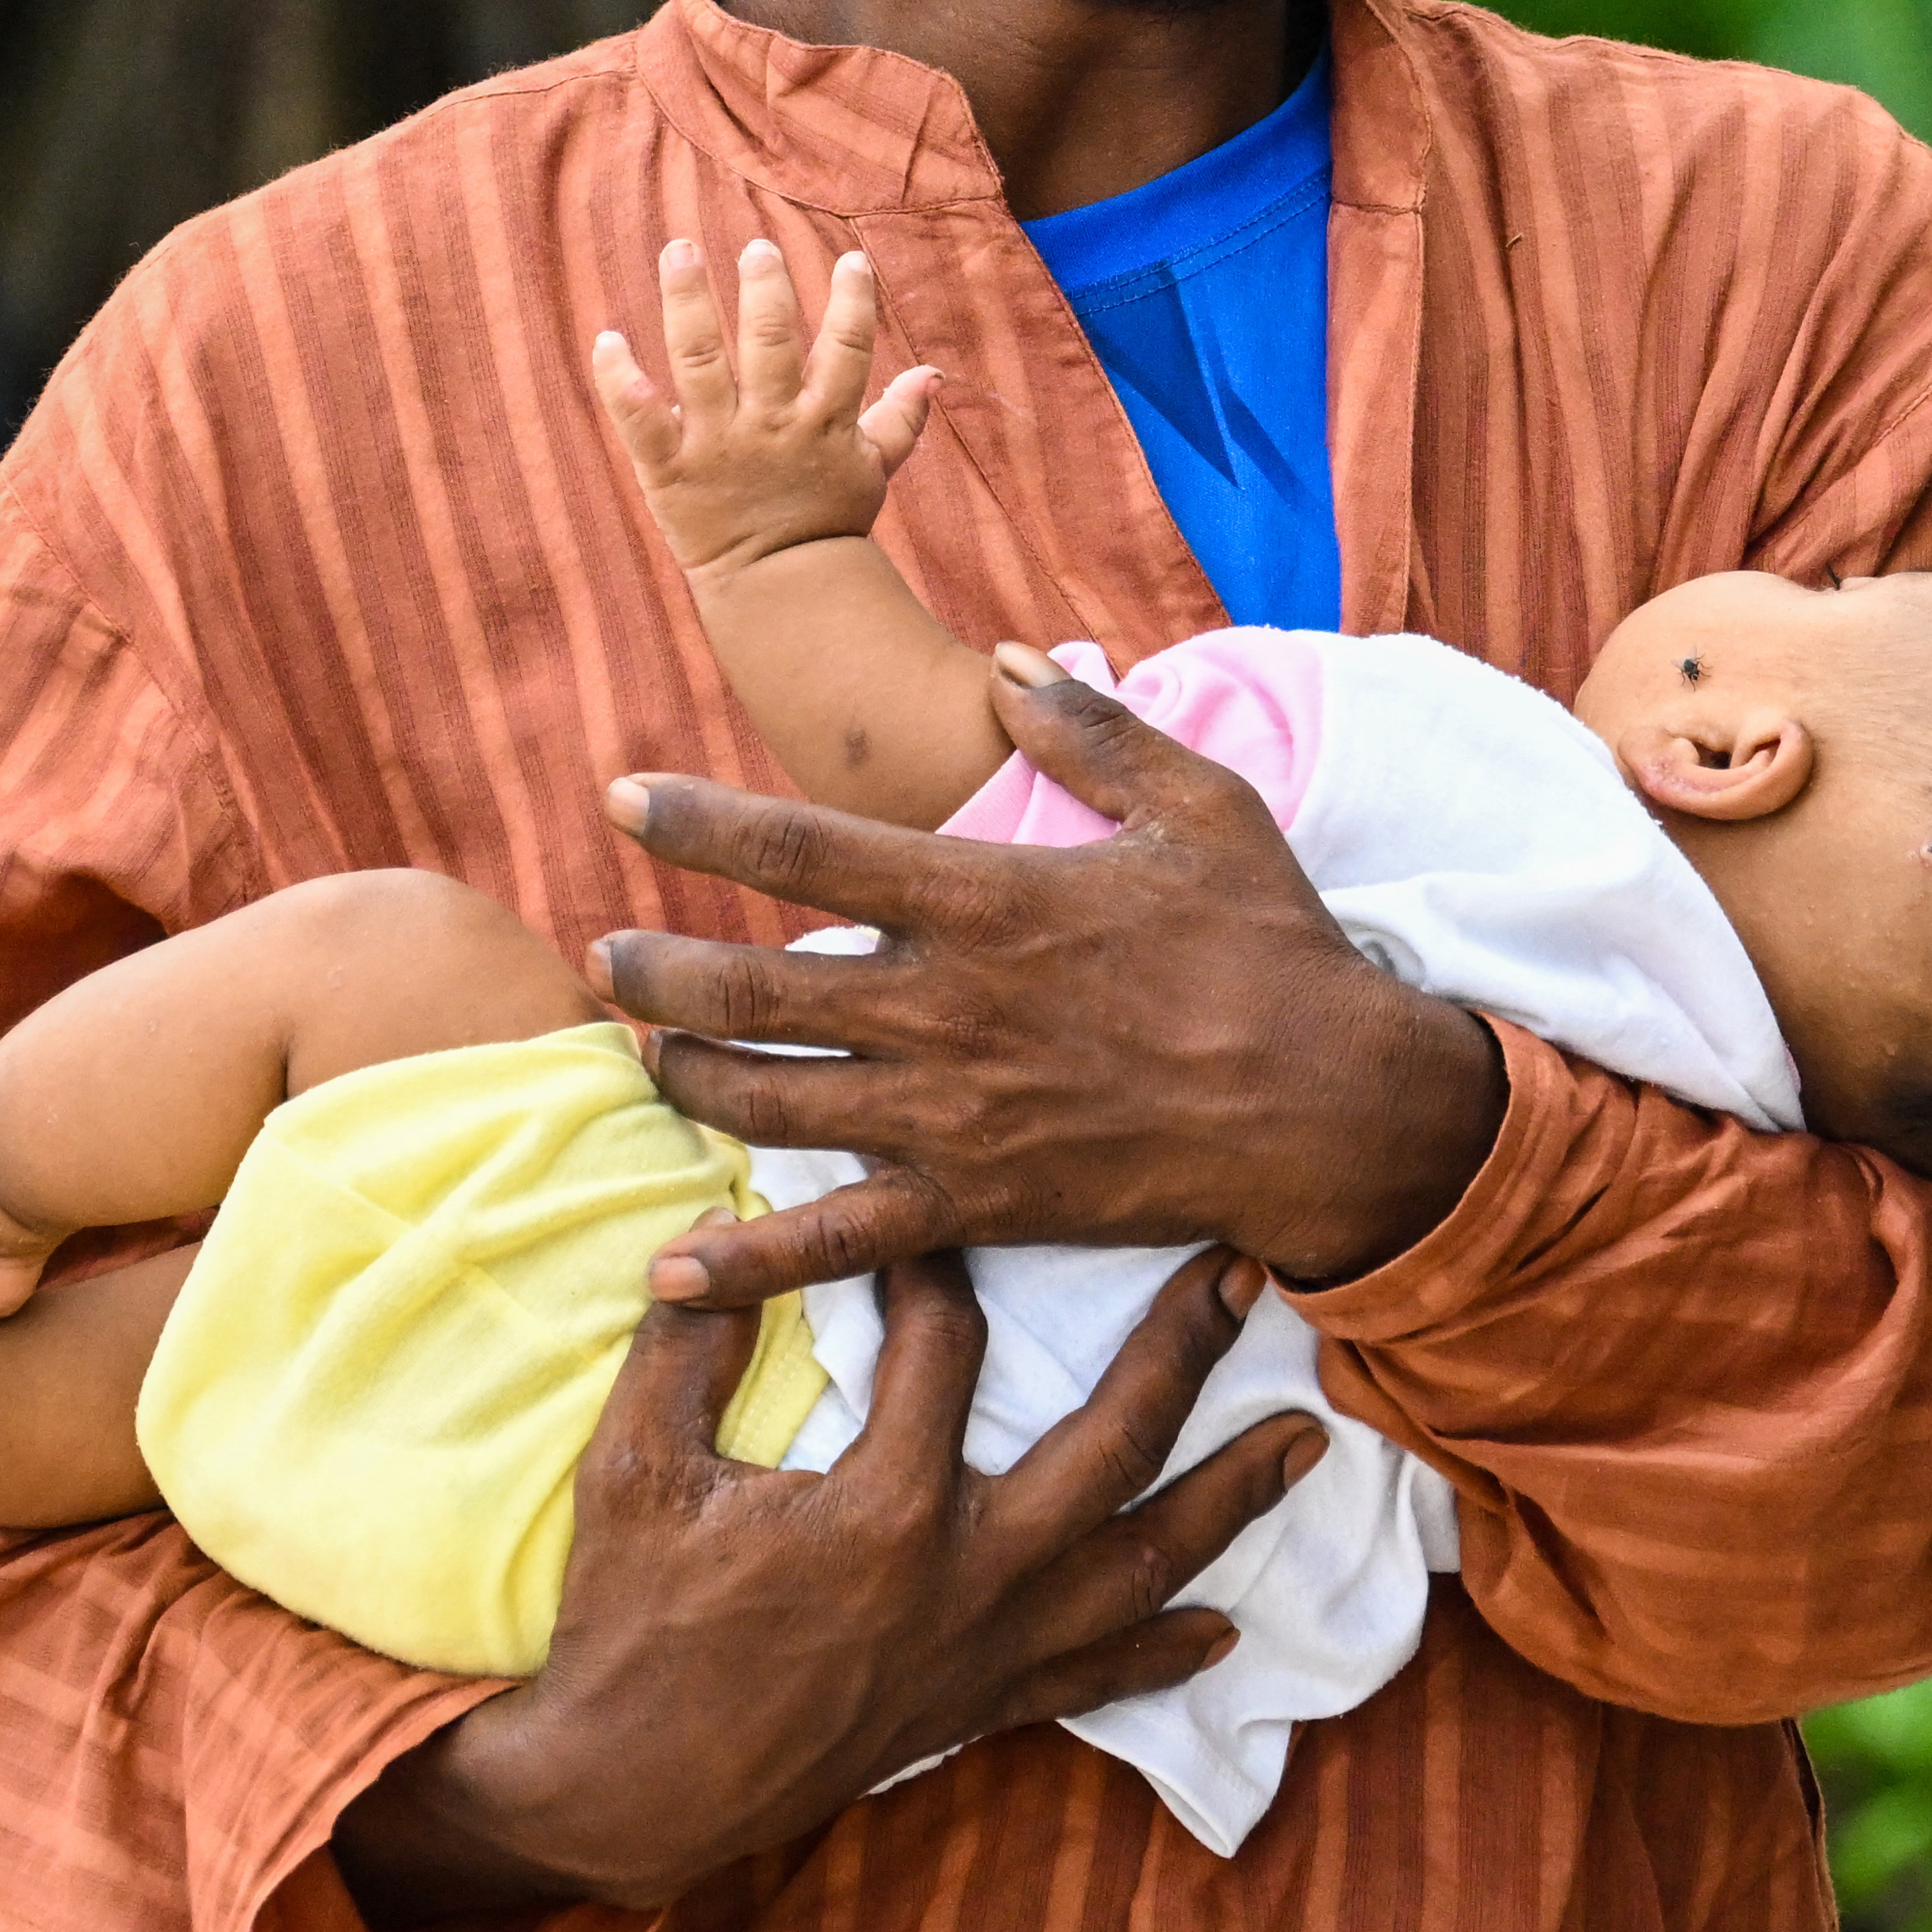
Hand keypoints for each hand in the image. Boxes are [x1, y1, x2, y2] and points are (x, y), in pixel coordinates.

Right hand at [327, 1243, 1319, 1919]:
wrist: (635, 1790)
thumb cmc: (632, 1625)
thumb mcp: (637, 1467)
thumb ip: (689, 1345)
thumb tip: (709, 1233)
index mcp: (887, 1506)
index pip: (949, 1342)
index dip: (939, 1255)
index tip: (943, 1200)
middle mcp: (969, 1578)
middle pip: (1113, 1445)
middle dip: (1184, 1353)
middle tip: (1243, 1272)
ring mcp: (988, 1651)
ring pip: (1142, 1564)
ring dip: (1229, 1499)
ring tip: (1305, 1441)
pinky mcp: (979, 1706)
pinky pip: (1098, 1677)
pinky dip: (1165, 1649)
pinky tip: (1222, 1627)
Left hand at [591, 238, 943, 580]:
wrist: (778, 592)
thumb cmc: (826, 523)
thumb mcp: (874, 470)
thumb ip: (900, 418)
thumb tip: (932, 373)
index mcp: (822, 421)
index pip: (846, 349)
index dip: (852, 302)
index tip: (850, 260)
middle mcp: (770, 424)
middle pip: (769, 344)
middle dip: (764, 290)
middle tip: (758, 248)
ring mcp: (717, 444)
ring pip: (699, 362)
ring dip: (688, 303)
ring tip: (681, 251)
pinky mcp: (669, 469)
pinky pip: (640, 420)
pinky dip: (620, 381)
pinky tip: (607, 340)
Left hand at [594, 645, 1509, 1300]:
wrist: (1334, 1104)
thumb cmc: (1271, 944)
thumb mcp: (1199, 803)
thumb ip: (1091, 729)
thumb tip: (1012, 659)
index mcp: (986, 900)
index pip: (802, 850)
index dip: (696, 821)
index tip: (621, 798)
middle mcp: (946, 1009)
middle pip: (752, 988)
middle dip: (654, 968)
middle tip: (598, 952)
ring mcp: (952, 1117)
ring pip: (769, 1104)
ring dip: (684, 1077)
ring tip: (639, 1051)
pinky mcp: (976, 1207)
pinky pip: (837, 1244)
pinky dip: (747, 1263)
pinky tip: (668, 1272)